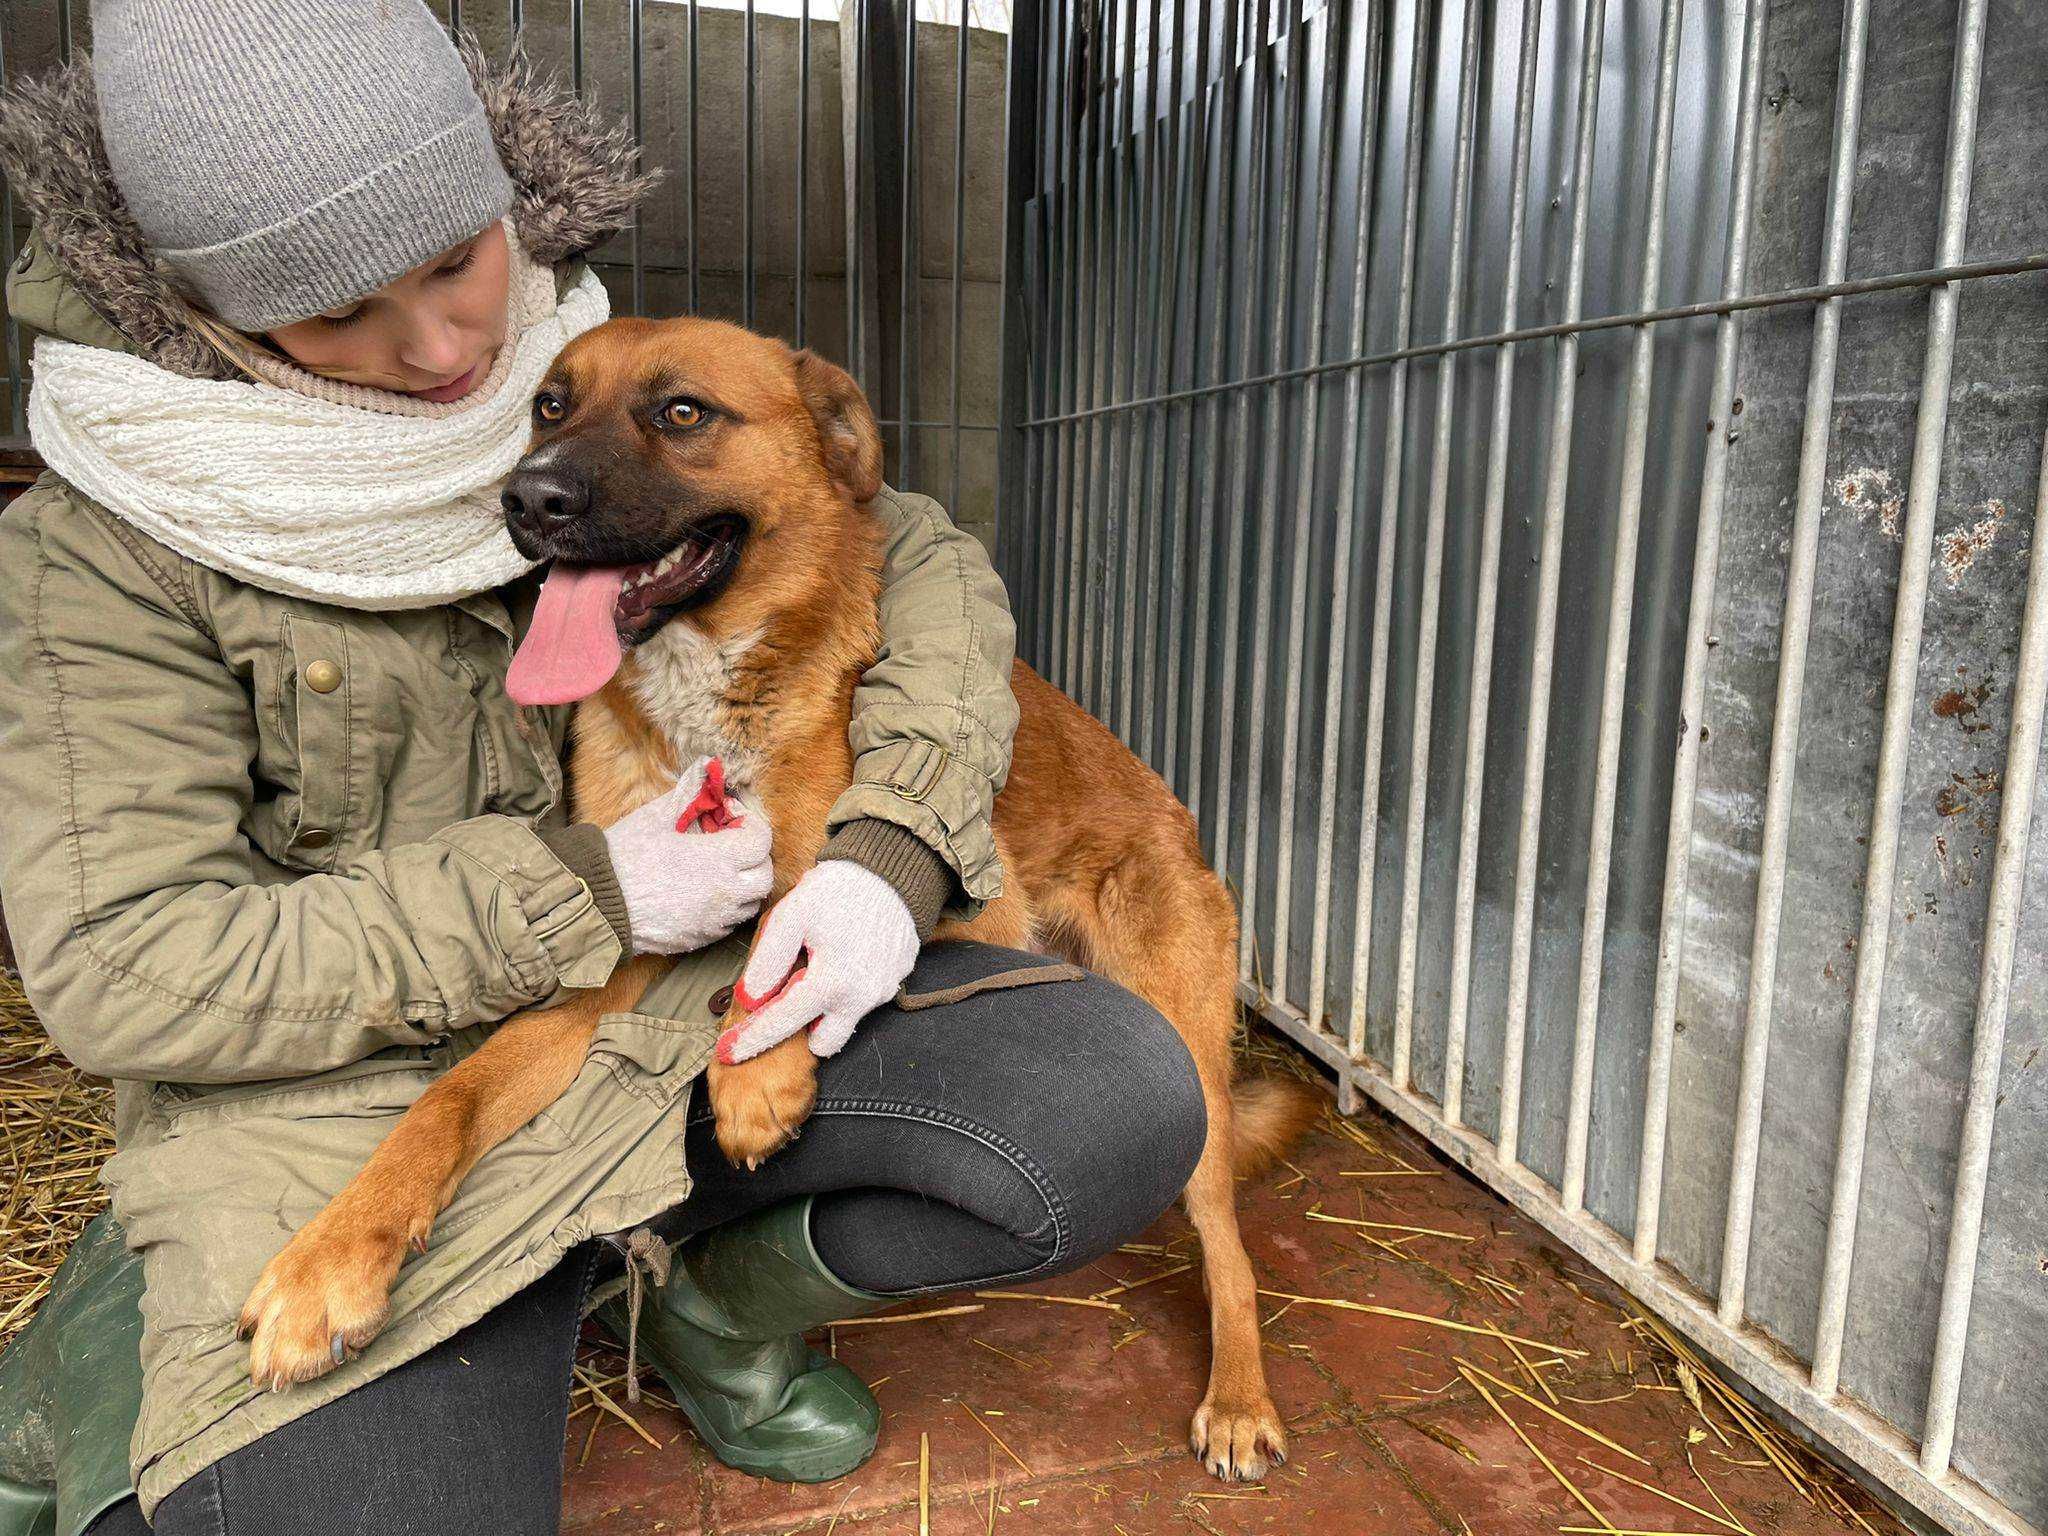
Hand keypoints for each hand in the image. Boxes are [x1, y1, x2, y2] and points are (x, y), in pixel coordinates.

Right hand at [603, 757, 773, 954]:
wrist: (594, 903)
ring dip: (744, 885)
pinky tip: (703, 894)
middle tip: (732, 845)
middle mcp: (723, 893)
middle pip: (764, 876)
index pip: (761, 842)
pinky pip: (727, 924)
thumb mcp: (656, 816)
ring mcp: (713, 920)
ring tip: (721, 870)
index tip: (732, 819)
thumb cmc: (624, 856)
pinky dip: (726, 908)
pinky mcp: (699, 939)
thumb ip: (688, 791)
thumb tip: (706, 766)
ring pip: (750, 903)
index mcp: (717, 859)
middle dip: (755, 857)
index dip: (752, 826)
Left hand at [716, 860, 918, 1063]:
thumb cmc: (838, 890)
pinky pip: (867, 997)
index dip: (750, 1040)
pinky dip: (850, 987)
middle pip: (822, 1042)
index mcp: (831, 983)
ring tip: (820, 967)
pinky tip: (845, 955)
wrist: (892, 869)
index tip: (726, 1053)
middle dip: (803, 1028)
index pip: (782, 1024)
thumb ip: (767, 960)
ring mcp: (884, 991)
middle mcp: (862, 997)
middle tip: (790, 992)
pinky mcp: (898, 980)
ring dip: (828, 1008)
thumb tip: (750, 998)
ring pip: (846, 1020)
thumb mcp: (791, 916)